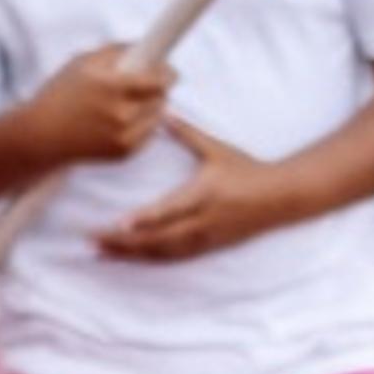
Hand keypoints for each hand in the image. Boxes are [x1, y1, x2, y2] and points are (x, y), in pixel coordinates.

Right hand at [22, 45, 175, 166]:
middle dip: (155, 89)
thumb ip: (115, 51)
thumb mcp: (81, 63)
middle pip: (162, 97)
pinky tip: (117, 122)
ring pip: (158, 115)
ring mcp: (124, 135)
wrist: (39, 136)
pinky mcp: (125, 152)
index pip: (160, 79)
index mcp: (112, 86)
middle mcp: (121, 113)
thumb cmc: (58, 96)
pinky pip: (148, 133)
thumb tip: (145, 45)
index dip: (168, 74)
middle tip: (141, 86)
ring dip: (150, 107)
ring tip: (125, 104)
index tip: (169, 71)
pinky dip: (140, 126)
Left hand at [97, 117, 303, 262]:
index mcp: (204, 194)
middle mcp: (203, 220)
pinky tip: (124, 258)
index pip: (170, 210)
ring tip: (97, 251)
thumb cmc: (247, 168)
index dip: (144, 219)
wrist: (283, 197)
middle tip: (90, 238)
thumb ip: (188, 134)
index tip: (119, 223)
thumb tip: (163, 113)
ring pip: (163, 252)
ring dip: (130, 254)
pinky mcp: (208, 247)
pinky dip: (147, 260)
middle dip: (123, 241)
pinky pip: (173, 258)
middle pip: (159, 238)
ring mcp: (205, 237)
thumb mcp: (217, 149)